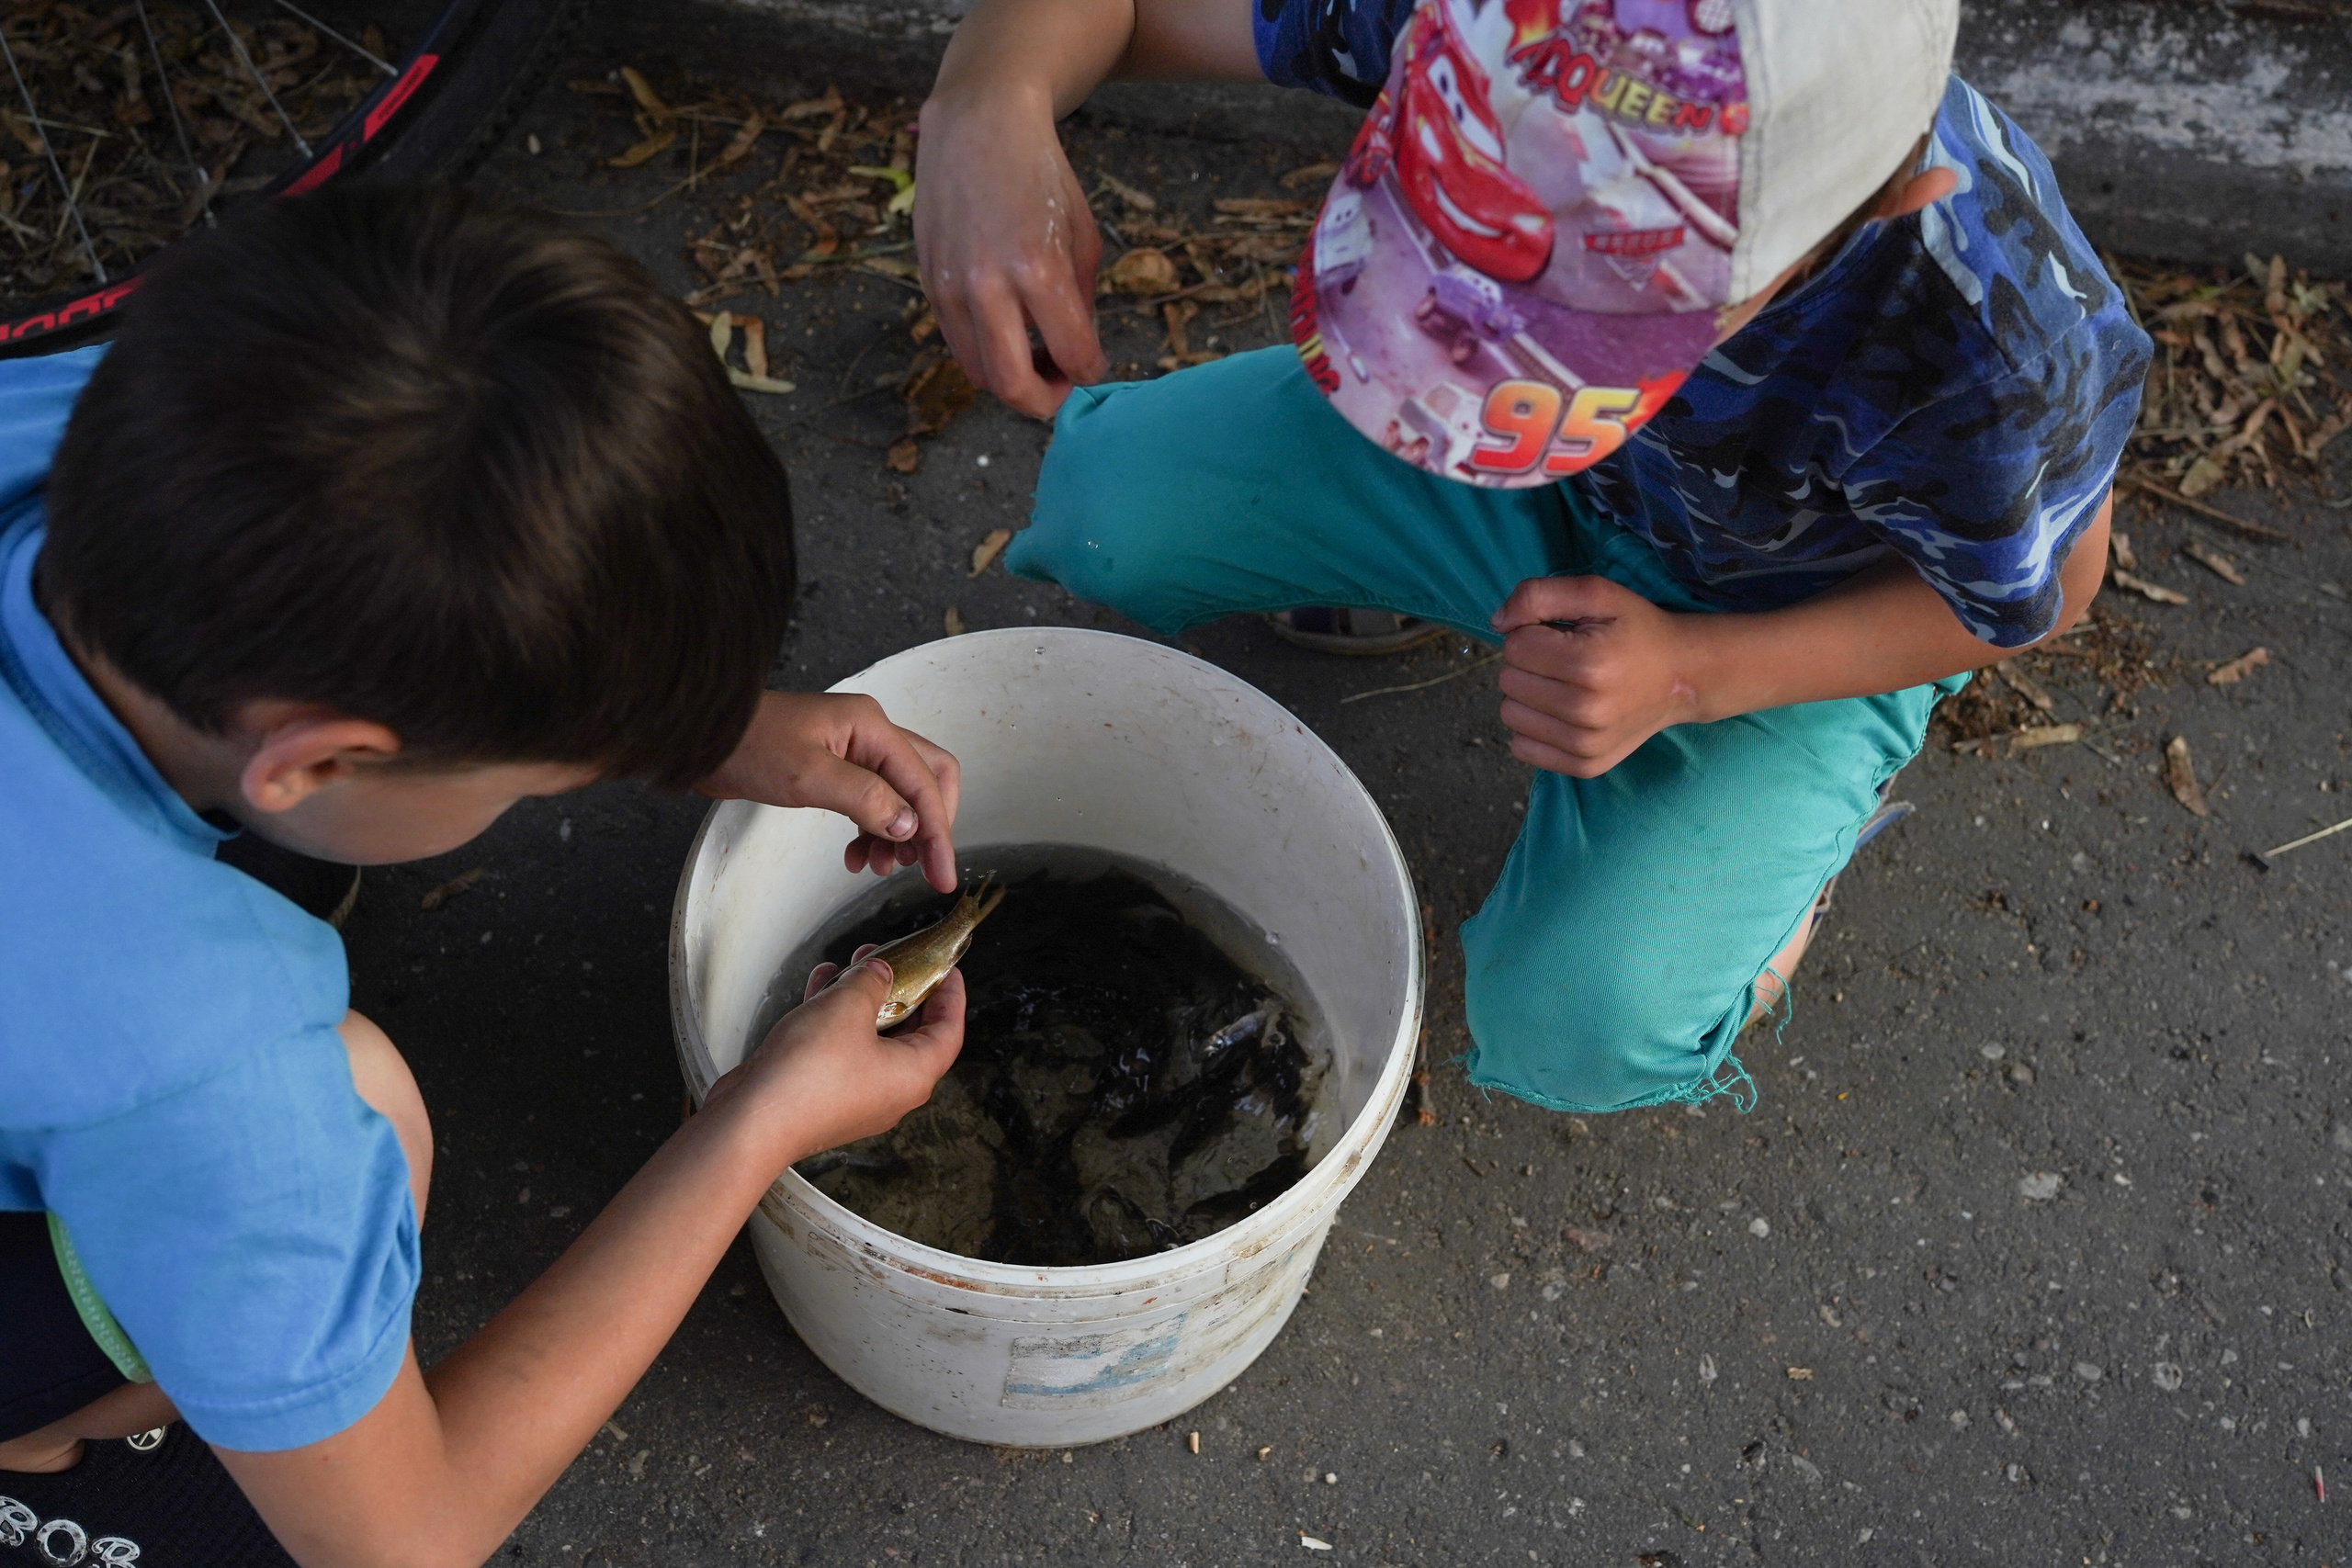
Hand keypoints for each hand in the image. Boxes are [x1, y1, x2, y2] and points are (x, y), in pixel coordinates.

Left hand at [698, 691, 962, 892]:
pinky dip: (872, 832)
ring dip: (898, 835)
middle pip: (926, 781)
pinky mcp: (836, 769)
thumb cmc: (747, 745)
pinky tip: (857, 856)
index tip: (941, 874)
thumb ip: (865, 799)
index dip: (937, 832)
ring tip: (879, 867)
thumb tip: (908, 826)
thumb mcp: (808, 775)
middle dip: (928, 828)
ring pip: (900, 796)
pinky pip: (872, 802)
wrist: (701, 738)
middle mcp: (870, 735)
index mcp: (871, 727)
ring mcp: (854, 751)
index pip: (923, 783)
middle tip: (923, 869)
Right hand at [707, 954, 965, 1162]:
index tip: (948, 970)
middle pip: (909, 1032)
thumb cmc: (806, 1076)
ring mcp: (856, 1095)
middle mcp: (890, 1091)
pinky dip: (833, 1017)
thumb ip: (872, 982)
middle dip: (899, 989)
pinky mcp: (823, 1094)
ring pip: (869, 1037)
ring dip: (861, 999)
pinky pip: (839, 1048)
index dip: (951, 997)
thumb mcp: (848, 1007)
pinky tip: (819, 986)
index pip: (949, 1032)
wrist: (752, 1122)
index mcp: (913, 1076)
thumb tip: (880, 972)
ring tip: (852, 963)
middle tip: (892, 958)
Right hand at [915, 85, 1107, 418]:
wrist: (978, 123)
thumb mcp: (1083, 236)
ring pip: (978, 373)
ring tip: (1034, 356)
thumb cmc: (1040, 175)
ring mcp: (952, 286)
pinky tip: (1006, 330)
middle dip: (1044, 401)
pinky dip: (985, 352)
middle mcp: (989, 284)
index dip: (1090, 372)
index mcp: (1039, 269)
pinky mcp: (929, 282)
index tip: (1092, 365)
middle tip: (1059, 385)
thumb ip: (1081, 301)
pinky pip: (957, 343)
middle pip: (1012, 387)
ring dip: (1011, 379)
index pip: (1074, 357)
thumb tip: (1077, 354)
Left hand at [1489, 575, 1703, 777]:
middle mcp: (1586, 711)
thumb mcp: (1596, 593)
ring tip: (1564, 683)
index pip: (1514, 646)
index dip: (1532, 632)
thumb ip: (1538, 595)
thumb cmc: (1637, 630)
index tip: (1562, 634)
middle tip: (1565, 658)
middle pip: (1508, 681)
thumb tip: (1497, 623)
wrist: (1683, 676)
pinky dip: (1533, 727)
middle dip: (1529, 662)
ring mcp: (1585, 744)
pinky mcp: (1584, 766)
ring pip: (1510, 714)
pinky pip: (1521, 747)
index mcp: (1588, 664)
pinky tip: (1561, 712)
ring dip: (1528, 695)